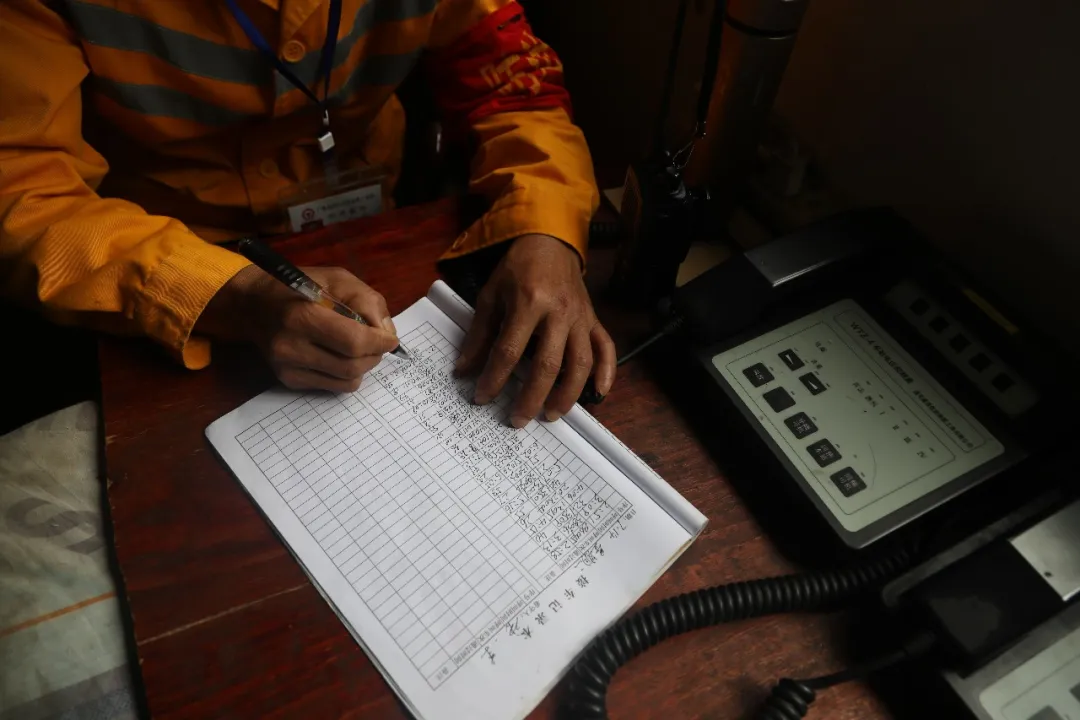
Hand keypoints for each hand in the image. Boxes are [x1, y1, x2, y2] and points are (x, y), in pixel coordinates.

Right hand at [198, 265, 399, 391]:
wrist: (254, 304)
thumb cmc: (300, 287)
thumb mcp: (337, 279)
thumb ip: (367, 302)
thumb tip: (386, 333)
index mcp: (303, 316)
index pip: (354, 342)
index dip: (380, 343)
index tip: (390, 339)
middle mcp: (291, 346)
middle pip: (353, 365)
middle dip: (375, 355)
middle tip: (378, 343)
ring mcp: (288, 367)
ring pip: (347, 381)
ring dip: (364, 366)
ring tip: (360, 348)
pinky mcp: (289, 380)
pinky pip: (334, 387)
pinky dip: (347, 374)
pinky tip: (341, 356)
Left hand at [456, 234, 615, 427]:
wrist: (550, 242)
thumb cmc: (517, 268)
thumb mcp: (491, 296)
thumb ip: (479, 335)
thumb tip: (463, 370)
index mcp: (529, 303)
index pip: (509, 351)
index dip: (493, 378)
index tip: (481, 398)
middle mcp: (558, 313)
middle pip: (548, 364)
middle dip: (531, 397)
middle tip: (517, 420)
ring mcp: (580, 317)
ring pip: (580, 363)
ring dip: (568, 393)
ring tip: (552, 414)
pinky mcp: (593, 319)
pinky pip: (606, 348)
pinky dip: (606, 373)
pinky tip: (598, 395)